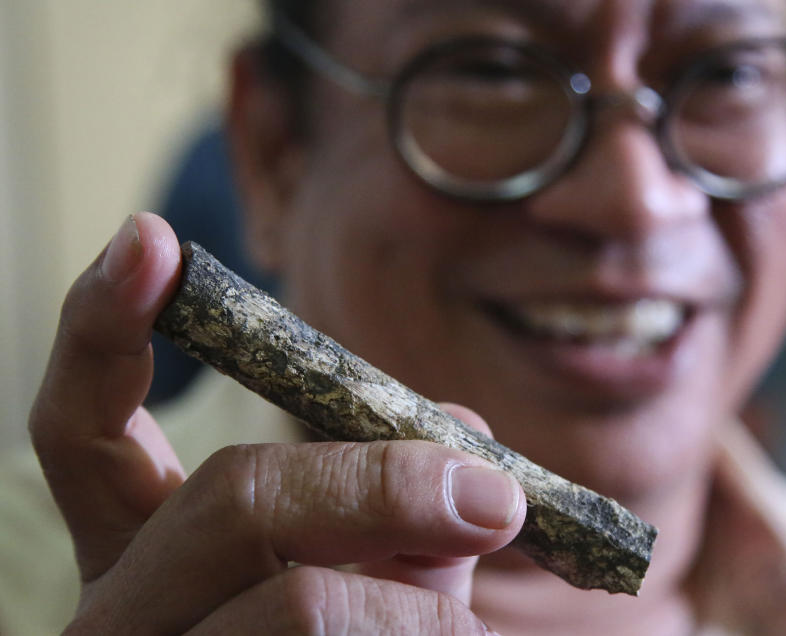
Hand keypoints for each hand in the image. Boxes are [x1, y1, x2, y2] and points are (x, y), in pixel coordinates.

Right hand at [29, 213, 522, 633]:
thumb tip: (466, 443)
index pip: (82, 433)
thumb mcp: (379, 578)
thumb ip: (399, 509)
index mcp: (148, 561)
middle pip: (229, 498)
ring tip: (464, 632)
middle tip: (493, 495)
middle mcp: (122, 618)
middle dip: (377, 482)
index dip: (106, 330)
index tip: (151, 238)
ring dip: (420, 609)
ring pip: (299, 603)